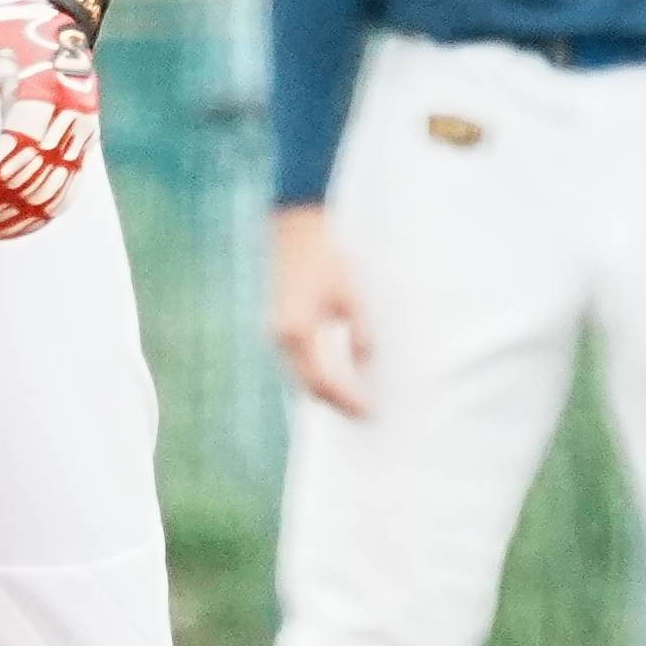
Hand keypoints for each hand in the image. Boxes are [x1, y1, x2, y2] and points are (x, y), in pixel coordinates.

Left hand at [0, 0, 100, 242]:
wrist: (54, 13)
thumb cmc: (2, 26)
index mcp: (46, 88)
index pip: (17, 150)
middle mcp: (73, 116)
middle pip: (32, 181)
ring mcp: (82, 134)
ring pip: (50, 197)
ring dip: (6, 220)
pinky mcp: (81, 146)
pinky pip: (62, 194)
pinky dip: (32, 218)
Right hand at [267, 200, 370, 418]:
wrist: (296, 232)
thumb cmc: (326, 259)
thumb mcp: (352, 295)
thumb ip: (359, 331)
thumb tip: (365, 361)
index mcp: (298, 331)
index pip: (322, 380)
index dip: (346, 399)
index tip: (369, 411)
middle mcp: (281, 337)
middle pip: (306, 385)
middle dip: (335, 402)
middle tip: (364, 413)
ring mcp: (277, 332)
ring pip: (299, 376)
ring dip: (325, 390)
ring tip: (354, 400)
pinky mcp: (280, 326)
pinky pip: (297, 362)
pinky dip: (316, 375)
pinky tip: (338, 377)